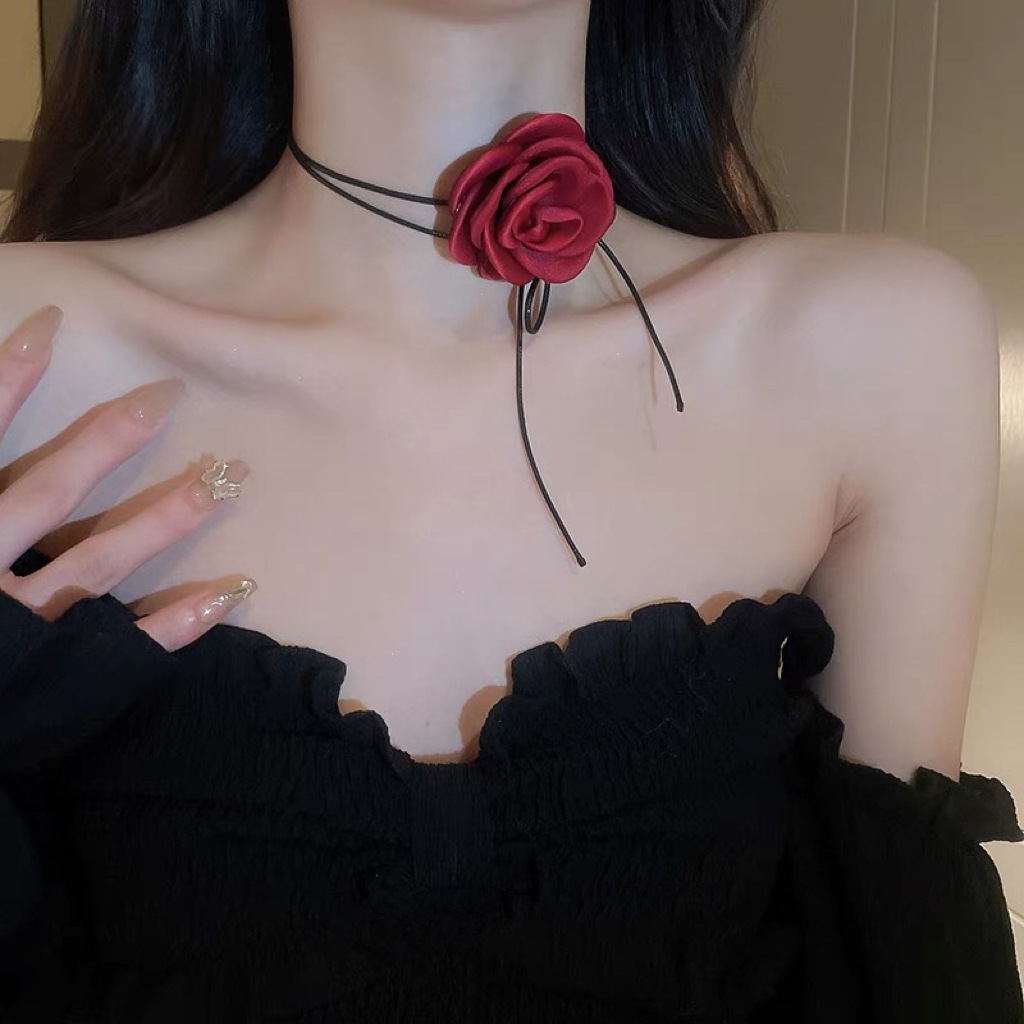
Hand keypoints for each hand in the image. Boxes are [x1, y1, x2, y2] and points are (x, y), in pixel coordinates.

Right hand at [0, 305, 254, 651]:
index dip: (4, 381)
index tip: (53, 325)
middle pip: (49, 492)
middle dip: (107, 440)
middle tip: (168, 394)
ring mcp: (22, 634)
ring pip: (101, 561)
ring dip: (164, 517)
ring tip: (224, 478)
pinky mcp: (57, 681)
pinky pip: (127, 648)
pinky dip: (180, 622)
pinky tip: (233, 589)